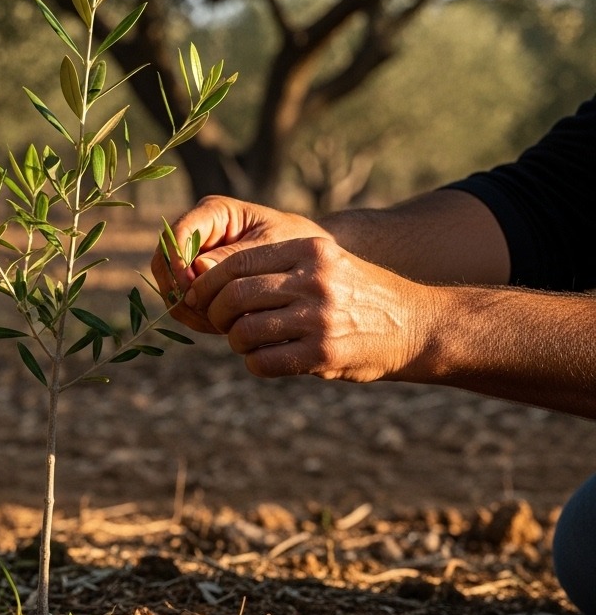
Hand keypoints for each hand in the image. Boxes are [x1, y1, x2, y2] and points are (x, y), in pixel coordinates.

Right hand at [151, 195, 331, 332]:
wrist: (307, 262)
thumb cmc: (295, 244)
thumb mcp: (271, 247)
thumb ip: (236, 257)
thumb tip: (196, 270)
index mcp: (213, 213)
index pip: (176, 233)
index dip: (176, 261)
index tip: (191, 288)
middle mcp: (196, 233)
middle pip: (163, 262)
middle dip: (179, 291)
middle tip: (206, 314)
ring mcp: (193, 260)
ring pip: (169, 287)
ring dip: (188, 309)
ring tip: (220, 323)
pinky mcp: (197, 283)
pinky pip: (182, 303)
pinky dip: (196, 318)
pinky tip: (221, 326)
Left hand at [184, 234, 433, 382]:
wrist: (416, 324)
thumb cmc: (356, 293)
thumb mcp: (323, 262)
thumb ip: (274, 266)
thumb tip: (203, 272)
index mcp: (309, 250)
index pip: (237, 262)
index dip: (207, 282)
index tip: (199, 296)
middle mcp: (314, 280)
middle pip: (234, 296)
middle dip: (215, 313)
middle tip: (219, 322)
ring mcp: (319, 318)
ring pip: (244, 331)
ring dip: (235, 341)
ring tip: (246, 341)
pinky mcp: (323, 354)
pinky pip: (263, 362)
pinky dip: (254, 364)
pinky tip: (265, 359)